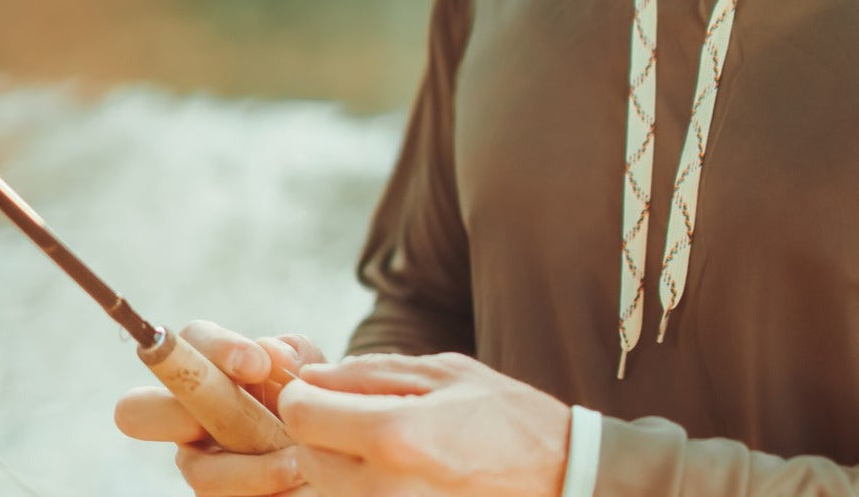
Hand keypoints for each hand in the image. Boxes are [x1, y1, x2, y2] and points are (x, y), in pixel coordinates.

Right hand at [114, 319, 324, 495]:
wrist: (327, 449)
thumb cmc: (310, 398)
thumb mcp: (311, 370)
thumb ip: (293, 354)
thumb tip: (272, 355)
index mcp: (209, 367)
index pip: (190, 341)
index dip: (216, 349)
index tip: (258, 366)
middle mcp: (187, 415)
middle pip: (137, 410)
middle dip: (170, 415)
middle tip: (232, 420)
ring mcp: (198, 462)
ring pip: (199, 472)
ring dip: (252, 470)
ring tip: (297, 462)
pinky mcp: (216, 496)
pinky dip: (262, 491)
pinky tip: (294, 482)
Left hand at [277, 351, 570, 496]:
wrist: (557, 477)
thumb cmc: (504, 416)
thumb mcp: (442, 373)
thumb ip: (369, 373)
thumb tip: (314, 377)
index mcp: (394, 436)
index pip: (301, 416)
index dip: (301, 394)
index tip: (318, 386)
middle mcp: (381, 488)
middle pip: (304, 454)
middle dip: (317, 426)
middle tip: (350, 408)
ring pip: (322, 485)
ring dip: (334, 457)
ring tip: (376, 437)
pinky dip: (355, 482)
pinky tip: (391, 464)